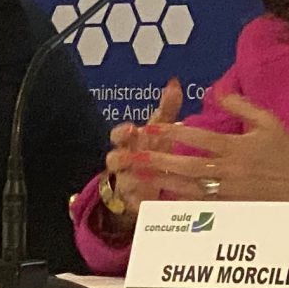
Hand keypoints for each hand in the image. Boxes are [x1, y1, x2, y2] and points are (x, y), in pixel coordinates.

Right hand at [96, 80, 185, 232]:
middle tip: (129, 156)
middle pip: (113, 160)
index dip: (122, 132)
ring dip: (130, 180)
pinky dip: (140, 203)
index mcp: (129, 142)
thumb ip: (167, 108)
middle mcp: (123, 162)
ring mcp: (126, 183)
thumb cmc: (153, 150)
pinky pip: (133, 205)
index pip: (118, 134)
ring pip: (122, 182)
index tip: (131, 128)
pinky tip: (149, 201)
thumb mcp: (160, 130)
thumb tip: (175, 83)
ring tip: (141, 179)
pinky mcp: (133, 204)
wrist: (147, 181)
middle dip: (119, 158)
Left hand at [137, 94, 288, 202]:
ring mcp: (229, 193)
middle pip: (187, 165)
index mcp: (237, 147)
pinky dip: (178, 204)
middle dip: (157, 160)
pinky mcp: (232, 209)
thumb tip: (218, 91)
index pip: (199, 138)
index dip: (172, 132)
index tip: (150, 128)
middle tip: (132, 156)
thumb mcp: (268, 122)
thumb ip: (241, 105)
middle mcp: (229, 171)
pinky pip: (200, 208)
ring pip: (188, 188)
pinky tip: (159, 201)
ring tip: (136, 178)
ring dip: (161, 182)